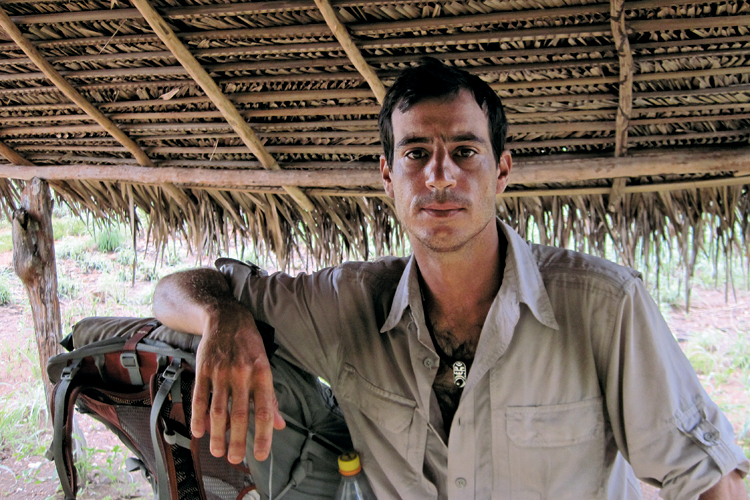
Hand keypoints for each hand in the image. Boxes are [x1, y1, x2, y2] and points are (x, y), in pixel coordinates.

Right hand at [191, 301, 285, 463]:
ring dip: (217, 434)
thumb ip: (271, 397)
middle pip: (240, 414)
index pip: (265, 410)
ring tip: (217, 451)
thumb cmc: (249, 345)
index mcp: (262, 374)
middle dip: (237, 441)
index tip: (260, 455)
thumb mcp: (265, 366)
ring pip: (219, 409)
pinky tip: (199, 431)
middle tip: (234, 459)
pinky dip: (199, 416)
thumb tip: (280, 425)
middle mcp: (243, 374)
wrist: (226, 318)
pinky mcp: (204, 369)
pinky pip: (200, 397)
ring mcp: (222, 371)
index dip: (263, 435)